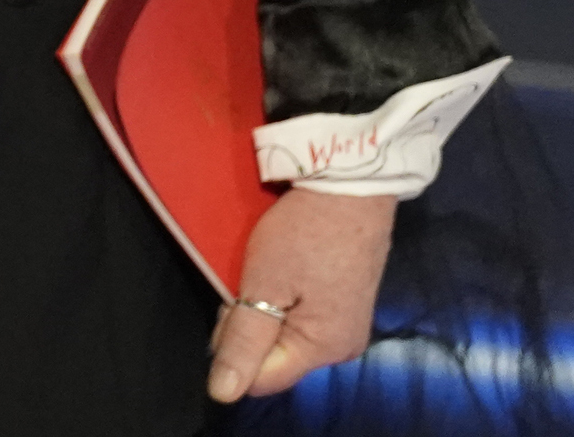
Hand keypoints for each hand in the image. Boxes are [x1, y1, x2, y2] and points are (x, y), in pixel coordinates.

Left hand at [207, 188, 392, 401]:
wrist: (350, 180)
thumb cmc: (304, 232)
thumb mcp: (264, 284)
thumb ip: (243, 340)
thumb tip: (223, 394)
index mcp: (325, 349)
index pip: (261, 378)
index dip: (235, 347)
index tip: (234, 303)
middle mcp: (342, 345)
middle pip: (275, 356)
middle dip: (250, 325)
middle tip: (250, 280)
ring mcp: (348, 320)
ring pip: (286, 332)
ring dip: (266, 307)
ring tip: (268, 270)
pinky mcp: (347, 296)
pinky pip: (303, 313)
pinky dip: (284, 295)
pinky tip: (283, 267)